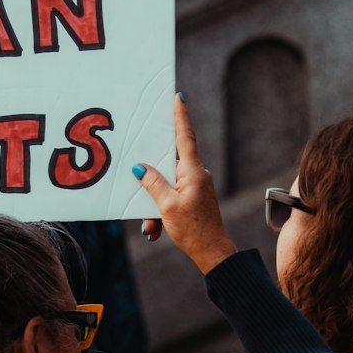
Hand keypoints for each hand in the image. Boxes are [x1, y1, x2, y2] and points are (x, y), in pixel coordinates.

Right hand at [133, 95, 235, 274]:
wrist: (214, 255)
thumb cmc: (194, 230)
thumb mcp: (167, 206)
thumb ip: (152, 182)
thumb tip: (139, 166)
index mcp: (193, 171)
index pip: (184, 137)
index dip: (180, 116)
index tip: (178, 96)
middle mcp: (196, 174)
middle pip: (168, 164)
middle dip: (152, 181)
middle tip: (147, 195)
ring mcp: (196, 185)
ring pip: (167, 184)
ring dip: (155, 203)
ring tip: (152, 225)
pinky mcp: (193, 196)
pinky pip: (171, 195)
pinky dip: (161, 210)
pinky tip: (157, 228)